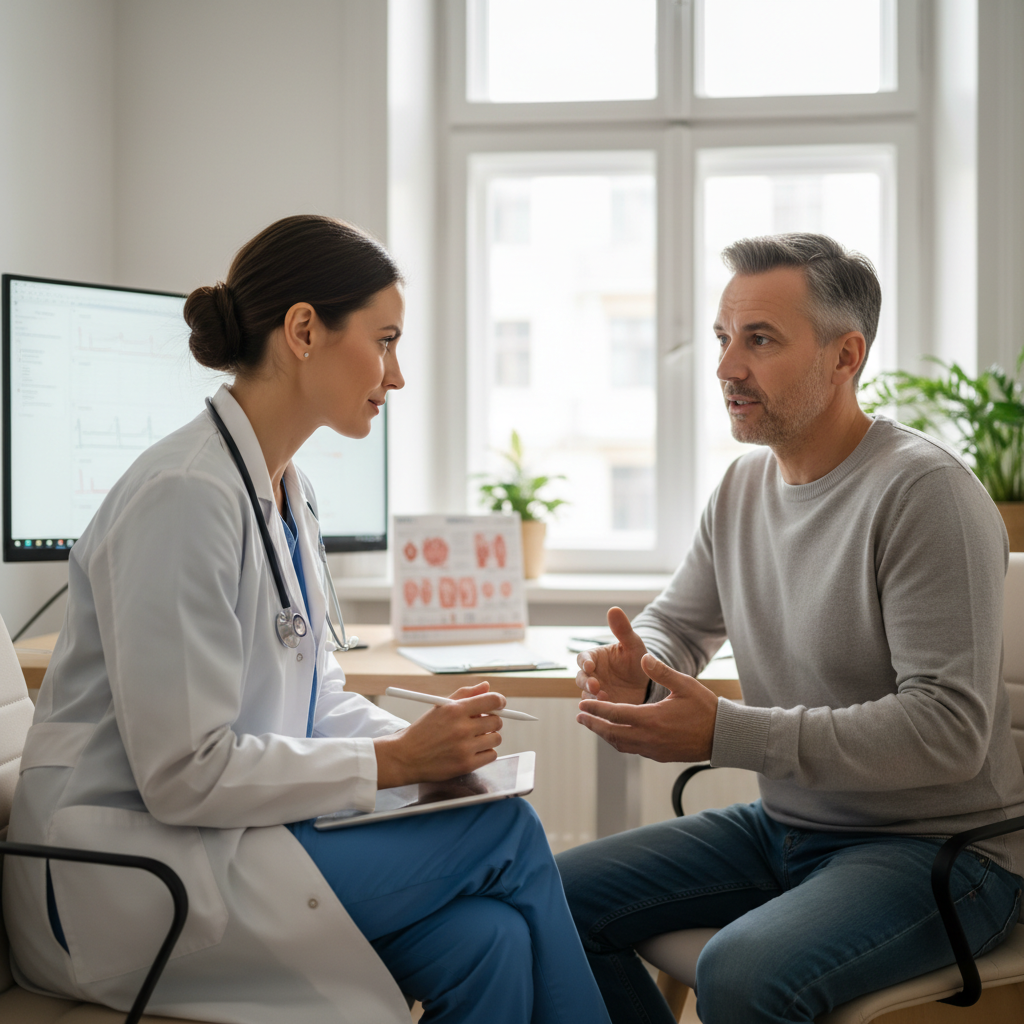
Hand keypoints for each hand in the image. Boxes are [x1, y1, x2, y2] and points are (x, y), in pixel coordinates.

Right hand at [373, 682, 503, 788]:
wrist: (405, 757)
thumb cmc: (422, 731)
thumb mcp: (440, 707)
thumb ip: (465, 695)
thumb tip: (486, 686)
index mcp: (455, 710)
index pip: (492, 700)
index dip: (499, 701)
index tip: (499, 705)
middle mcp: (462, 728)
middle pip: (497, 721)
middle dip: (492, 721)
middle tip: (481, 724)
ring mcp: (465, 748)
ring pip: (496, 738)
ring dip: (489, 738)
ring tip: (473, 739)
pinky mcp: (466, 765)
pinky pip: (491, 755)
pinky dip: (485, 753)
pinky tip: (472, 751)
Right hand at [575, 606, 648, 703]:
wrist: (648, 684)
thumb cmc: (637, 660)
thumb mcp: (633, 644)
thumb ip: (622, 629)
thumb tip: (614, 608)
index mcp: (595, 658)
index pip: (583, 658)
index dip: (584, 662)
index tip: (590, 665)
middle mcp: (591, 675)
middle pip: (580, 678)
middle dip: (586, 682)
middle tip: (595, 686)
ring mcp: (595, 692)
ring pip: (586, 695)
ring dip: (591, 698)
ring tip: (604, 698)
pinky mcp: (602, 706)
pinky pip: (596, 709)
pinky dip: (600, 710)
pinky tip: (609, 710)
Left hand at [577, 653, 717, 762]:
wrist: (723, 736)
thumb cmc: (705, 708)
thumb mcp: (684, 684)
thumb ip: (661, 671)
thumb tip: (643, 656)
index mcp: (651, 719)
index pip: (615, 714)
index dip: (595, 709)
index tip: (581, 705)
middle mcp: (648, 737)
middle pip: (612, 733)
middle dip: (593, 724)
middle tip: (579, 717)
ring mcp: (653, 749)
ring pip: (620, 744)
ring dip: (605, 734)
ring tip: (593, 725)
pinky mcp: (659, 756)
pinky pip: (632, 749)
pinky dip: (619, 741)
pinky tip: (617, 734)